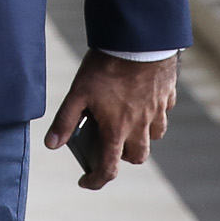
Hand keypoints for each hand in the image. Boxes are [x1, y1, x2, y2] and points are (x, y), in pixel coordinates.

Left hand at [43, 51, 177, 189]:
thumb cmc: (106, 65)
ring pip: (155, 136)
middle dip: (123, 157)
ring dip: (142, 137)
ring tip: (128, 123)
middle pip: (137, 156)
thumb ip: (65, 120)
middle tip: (109, 146)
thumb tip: (51, 145)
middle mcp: (140, 125)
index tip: (86, 180)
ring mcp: (157, 109)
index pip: (109, 168)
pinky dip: (156, 112)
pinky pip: (164, 110)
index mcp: (117, 129)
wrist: (138, 40)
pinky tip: (145, 100)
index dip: (96, 180)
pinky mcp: (167, 93)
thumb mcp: (78, 92)